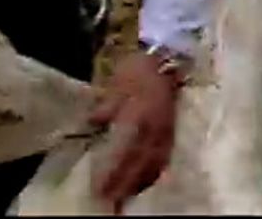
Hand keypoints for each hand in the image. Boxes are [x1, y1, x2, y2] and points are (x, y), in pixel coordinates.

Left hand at [87, 51, 182, 206]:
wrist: (167, 58)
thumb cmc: (138, 70)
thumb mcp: (117, 83)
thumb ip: (105, 106)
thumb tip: (90, 123)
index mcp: (139, 118)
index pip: (125, 153)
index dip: (113, 174)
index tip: (99, 190)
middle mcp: (154, 130)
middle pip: (139, 165)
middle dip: (124, 186)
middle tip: (109, 203)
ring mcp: (165, 133)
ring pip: (152, 166)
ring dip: (138, 184)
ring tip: (123, 199)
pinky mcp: (171, 133)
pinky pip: (163, 160)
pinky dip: (153, 174)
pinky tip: (144, 182)